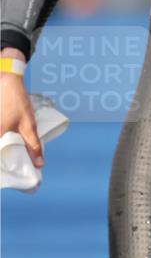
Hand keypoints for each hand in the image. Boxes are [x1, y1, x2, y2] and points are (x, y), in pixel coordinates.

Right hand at [1, 50, 43, 167]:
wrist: (6, 80)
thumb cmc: (17, 102)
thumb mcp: (28, 125)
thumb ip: (33, 145)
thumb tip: (40, 165)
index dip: (4, 170)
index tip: (10, 177)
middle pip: (0, 152)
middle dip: (5, 163)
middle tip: (14, 170)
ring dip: (5, 153)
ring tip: (12, 161)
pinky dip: (3, 143)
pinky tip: (9, 146)